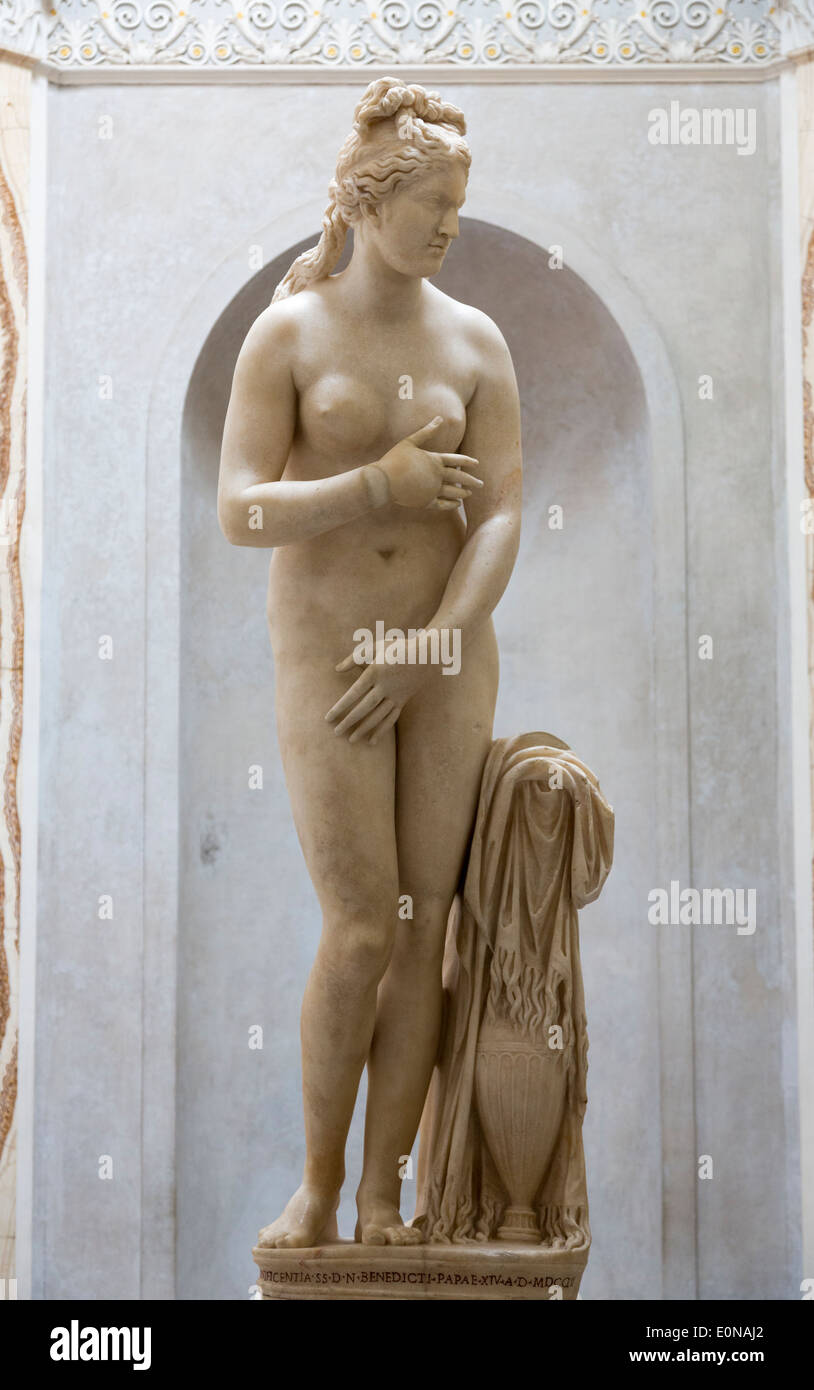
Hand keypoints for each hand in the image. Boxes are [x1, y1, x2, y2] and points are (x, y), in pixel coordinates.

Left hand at [325, 635, 430, 744]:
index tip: (328, 717)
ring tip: (351, 740)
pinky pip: (391, 719)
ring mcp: (395, 696)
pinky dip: (381, 731)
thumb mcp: (375, 647)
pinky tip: (371, 741)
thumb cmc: (397, 648)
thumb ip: (354, 658)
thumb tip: (337, 669)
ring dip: (364, 729)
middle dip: (350, 721)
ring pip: (378, 716)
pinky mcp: (402, 701)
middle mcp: (385, 687)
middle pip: (364, 708)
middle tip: (336, 732)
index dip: (340, 706)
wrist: (426, 655)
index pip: (353, 693)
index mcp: (375, 672)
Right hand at [368, 416, 482, 509]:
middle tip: (481, 484)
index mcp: (434, 460)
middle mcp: (437, 476)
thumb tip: (439, 418)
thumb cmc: (394, 459)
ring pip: (453, 492)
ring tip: (470, 493)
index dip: (468, 462)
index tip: (477, 464)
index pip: (456, 460)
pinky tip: (457, 504)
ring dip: (463, 493)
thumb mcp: (410, 442)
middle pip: (459, 478)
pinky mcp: (425, 502)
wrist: (383, 481)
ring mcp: (432, 490)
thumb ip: (426, 431)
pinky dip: (451, 505)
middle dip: (472, 481)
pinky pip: (443, 504)